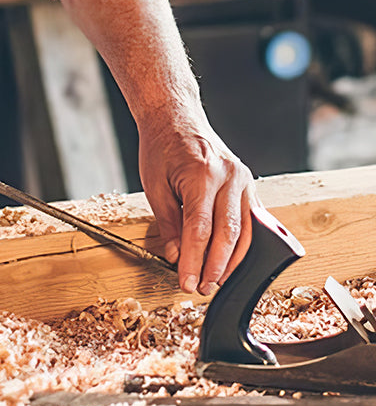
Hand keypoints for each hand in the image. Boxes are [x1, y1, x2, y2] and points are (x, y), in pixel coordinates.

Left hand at [137, 108, 257, 293]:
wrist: (176, 117)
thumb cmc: (161, 147)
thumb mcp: (154, 186)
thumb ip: (168, 224)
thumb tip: (178, 258)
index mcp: (202, 175)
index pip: (199, 230)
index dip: (194, 261)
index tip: (187, 283)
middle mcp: (230, 177)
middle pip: (227, 234)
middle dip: (215, 266)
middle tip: (204, 289)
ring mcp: (244, 179)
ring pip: (245, 230)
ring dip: (232, 260)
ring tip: (217, 280)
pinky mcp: (249, 183)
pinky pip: (251, 219)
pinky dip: (242, 242)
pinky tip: (231, 259)